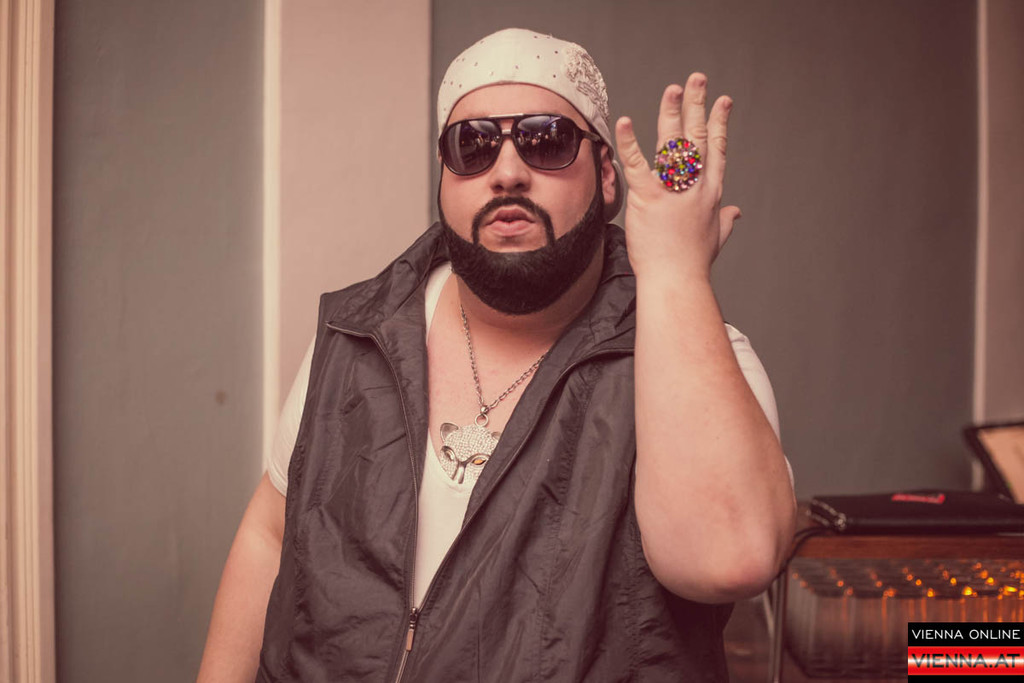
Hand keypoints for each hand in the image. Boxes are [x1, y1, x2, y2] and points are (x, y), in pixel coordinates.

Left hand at [615, 73, 739, 280]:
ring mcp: (672, 191)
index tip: (722, 101)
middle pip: (698, 136)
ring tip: (673, 89)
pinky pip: (638, 164)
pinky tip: (627, 121)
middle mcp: (695, 186)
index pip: (718, 149)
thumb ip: (725, 221)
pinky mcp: (648, 198)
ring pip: (673, 143)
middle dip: (698, 105)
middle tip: (697, 79)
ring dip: (672, 112)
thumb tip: (737, 213)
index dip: (720, 123)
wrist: (676, 280)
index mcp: (711, 193)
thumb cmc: (693, 263)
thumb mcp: (715, 238)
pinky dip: (631, 142)